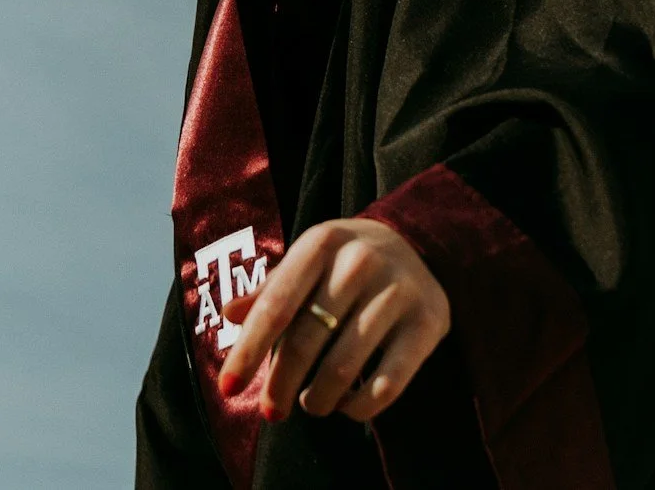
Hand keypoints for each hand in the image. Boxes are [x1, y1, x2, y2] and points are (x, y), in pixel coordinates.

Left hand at [218, 218, 449, 425]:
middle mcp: (360, 261)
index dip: (249, 350)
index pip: (277, 305)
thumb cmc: (346, 260)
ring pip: (342, 369)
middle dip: (280, 385)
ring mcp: (396, 291)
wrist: (419, 246)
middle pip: (306, 341)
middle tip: (271, 412)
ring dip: (317, 399)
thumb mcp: (309, 260)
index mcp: (322, 242)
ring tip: (310, 402)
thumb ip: (271, 289)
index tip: (227, 388)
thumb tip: (230, 315)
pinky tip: (347, 405)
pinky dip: (358, 408)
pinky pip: (386, 386)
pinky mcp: (427, 323)